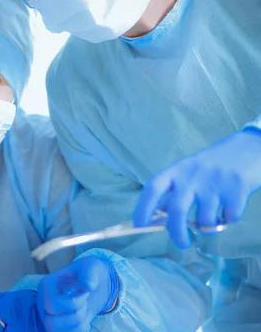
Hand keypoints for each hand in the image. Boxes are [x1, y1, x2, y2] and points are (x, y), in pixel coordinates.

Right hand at [37, 257, 118, 331]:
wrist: (94, 282)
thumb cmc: (88, 273)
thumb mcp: (91, 267)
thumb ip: (89, 275)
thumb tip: (89, 286)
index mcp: (46, 286)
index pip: (51, 305)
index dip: (72, 304)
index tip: (84, 294)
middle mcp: (43, 302)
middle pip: (50, 322)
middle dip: (74, 316)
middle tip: (84, 305)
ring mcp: (49, 315)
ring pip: (54, 331)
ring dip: (75, 325)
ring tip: (84, 313)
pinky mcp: (57, 324)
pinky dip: (78, 330)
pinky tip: (85, 321)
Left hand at [134, 129, 260, 248]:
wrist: (250, 146)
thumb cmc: (213, 163)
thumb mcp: (188, 171)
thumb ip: (173, 192)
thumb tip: (157, 218)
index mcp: (177, 170)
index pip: (152, 189)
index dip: (142, 209)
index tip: (139, 226)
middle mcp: (192, 177)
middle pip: (177, 211)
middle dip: (177, 233)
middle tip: (181, 243)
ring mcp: (215, 184)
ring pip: (205, 220)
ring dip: (208, 227)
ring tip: (211, 220)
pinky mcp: (237, 191)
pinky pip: (228, 219)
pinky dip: (228, 220)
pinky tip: (228, 209)